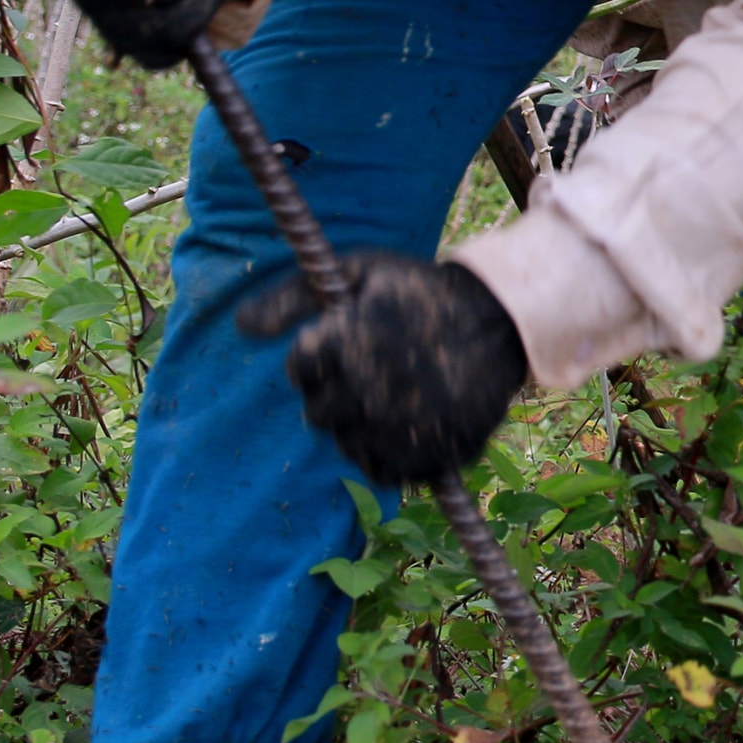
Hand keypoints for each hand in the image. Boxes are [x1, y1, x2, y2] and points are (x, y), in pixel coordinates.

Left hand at [243, 251, 529, 484]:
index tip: (347, 341)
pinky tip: (404, 422)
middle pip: (316, 412)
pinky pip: (382, 470)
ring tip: (391, 394)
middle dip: (334, 390)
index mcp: (341, 345)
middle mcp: (362, 393)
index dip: (319, 353)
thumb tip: (240, 327)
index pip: (299, 368)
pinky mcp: (426, 456)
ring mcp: (395, 429)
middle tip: (371, 369)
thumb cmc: (422, 291)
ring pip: (346, 444)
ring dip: (358, 423)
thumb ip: (292, 297)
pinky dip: (387, 452)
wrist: (503, 319)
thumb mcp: (359, 272)